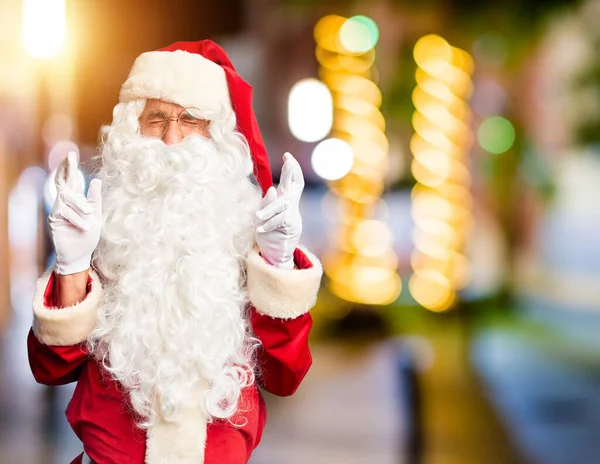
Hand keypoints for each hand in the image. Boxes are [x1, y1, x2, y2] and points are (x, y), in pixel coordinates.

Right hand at [49, 152, 103, 274]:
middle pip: (63, 182)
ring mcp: (59, 210)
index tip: (70, 154)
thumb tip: (96, 180)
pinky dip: (77, 218)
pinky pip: (65, 212)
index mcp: (77, 200)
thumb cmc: (87, 237)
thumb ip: (95, 200)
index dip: (69, 167)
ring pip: (67, 197)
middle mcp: (66, 203)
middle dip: (67, 168)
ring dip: (80, 204)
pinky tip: (85, 226)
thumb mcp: (97, 216)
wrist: (80, 255)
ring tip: (90, 214)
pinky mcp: (55, 220)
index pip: (71, 181)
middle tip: (71, 156)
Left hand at [255, 152, 303, 269]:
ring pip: (281, 205)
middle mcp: (290, 204)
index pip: (291, 180)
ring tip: (258, 217)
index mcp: (284, 199)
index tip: (287, 155)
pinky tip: (260, 229)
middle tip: (289, 160)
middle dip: (291, 171)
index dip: (292, 168)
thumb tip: (272, 188)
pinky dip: (269, 224)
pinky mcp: (291, 226)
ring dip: (269, 210)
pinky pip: (278, 220)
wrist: (276, 252)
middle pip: (294, 184)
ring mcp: (292, 214)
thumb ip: (267, 202)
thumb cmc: (268, 231)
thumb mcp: (262, 215)